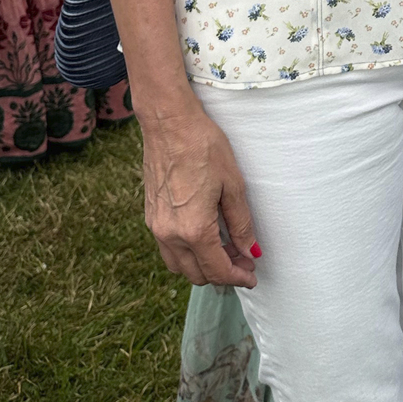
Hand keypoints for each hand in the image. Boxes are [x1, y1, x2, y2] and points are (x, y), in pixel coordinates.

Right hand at [139, 98, 258, 286]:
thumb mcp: (233, 185)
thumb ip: (241, 223)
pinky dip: (187, 253)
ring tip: (226, 251)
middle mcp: (170, 235)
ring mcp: (156, 227)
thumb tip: (250, 251)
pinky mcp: (150, 216)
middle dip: (222, 274)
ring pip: (179, 265)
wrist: (170, 124)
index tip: (252, 276)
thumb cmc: (205, 147)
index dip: (238, 277)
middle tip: (244, 262)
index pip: (217, 270)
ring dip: (202, 266)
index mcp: (194, 230)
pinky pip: (168, 249)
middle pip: (196, 274)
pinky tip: (205, 238)